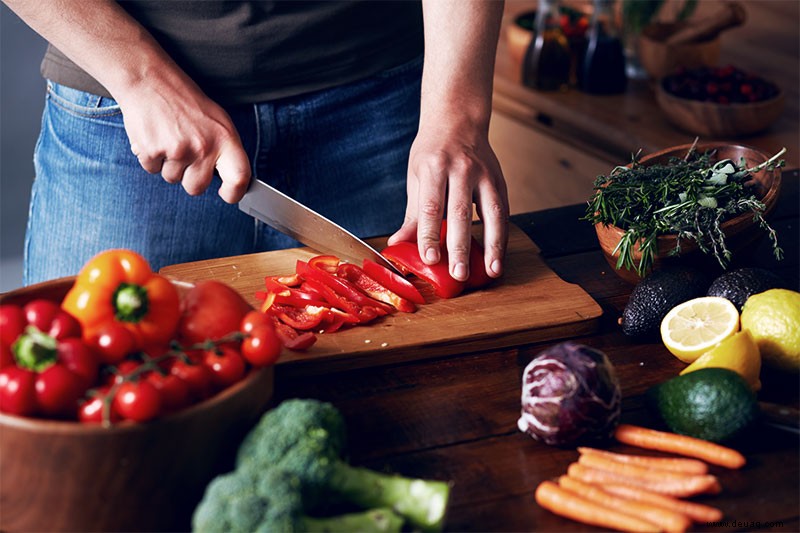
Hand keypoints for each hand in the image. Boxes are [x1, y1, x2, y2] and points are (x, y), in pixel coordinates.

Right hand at [120, 78, 250, 202]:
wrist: (149, 81)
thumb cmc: (185, 102)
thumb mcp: (217, 121)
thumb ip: (225, 150)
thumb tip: (233, 180)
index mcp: (225, 139)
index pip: (239, 177)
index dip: (234, 192)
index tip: (227, 194)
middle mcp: (203, 147)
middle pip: (196, 188)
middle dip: (189, 177)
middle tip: (185, 153)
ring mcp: (176, 150)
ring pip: (172, 179)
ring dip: (169, 164)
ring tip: (169, 137)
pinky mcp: (151, 151)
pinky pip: (152, 170)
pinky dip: (151, 157)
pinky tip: (155, 136)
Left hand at [388, 120, 508, 282]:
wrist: (458, 120)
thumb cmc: (432, 152)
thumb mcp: (417, 177)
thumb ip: (413, 214)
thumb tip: (397, 244)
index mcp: (433, 167)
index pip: (430, 207)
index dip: (429, 235)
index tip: (429, 259)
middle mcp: (460, 169)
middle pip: (460, 213)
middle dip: (460, 246)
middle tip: (458, 273)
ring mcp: (483, 173)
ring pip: (492, 212)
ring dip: (493, 245)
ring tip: (492, 270)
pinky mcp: (499, 179)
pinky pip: (503, 211)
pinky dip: (502, 235)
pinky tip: (499, 255)